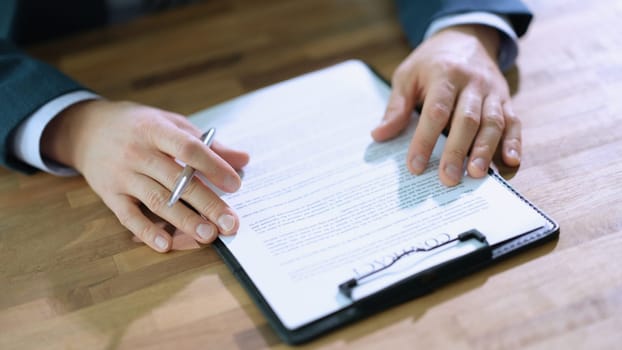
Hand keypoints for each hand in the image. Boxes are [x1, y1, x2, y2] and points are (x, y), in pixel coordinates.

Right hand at [41, 100, 248, 251]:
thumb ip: (207, 144)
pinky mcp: (109, 195)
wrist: (86, 129)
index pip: (189, 149)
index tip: (235, 185)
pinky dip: (147, 232)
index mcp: (156, 130)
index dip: (214, 167)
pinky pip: (129, 216)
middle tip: (231, 223)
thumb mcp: (171, 124)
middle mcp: (138, 152)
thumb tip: (243, 159)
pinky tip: (166, 244)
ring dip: (185, 220)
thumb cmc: (139, 126)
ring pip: (157, 201)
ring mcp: (122, 175)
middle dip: (207, 203)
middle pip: (177, 181)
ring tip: (209, 235)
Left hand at [372, 25, 520, 185]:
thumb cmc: (431, 63)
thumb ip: (397, 107)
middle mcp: (473, 83)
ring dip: (485, 150)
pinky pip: (514, 121)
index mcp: (445, 75)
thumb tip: (379, 135)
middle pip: (467, 120)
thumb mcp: (407, 76)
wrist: (466, 37)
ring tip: (476, 174)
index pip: (435, 111)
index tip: (415, 166)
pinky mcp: (506, 100)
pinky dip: (514, 142)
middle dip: (457, 151)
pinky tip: (510, 161)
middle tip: (448, 179)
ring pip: (493, 122)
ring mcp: (492, 92)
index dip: (425, 140)